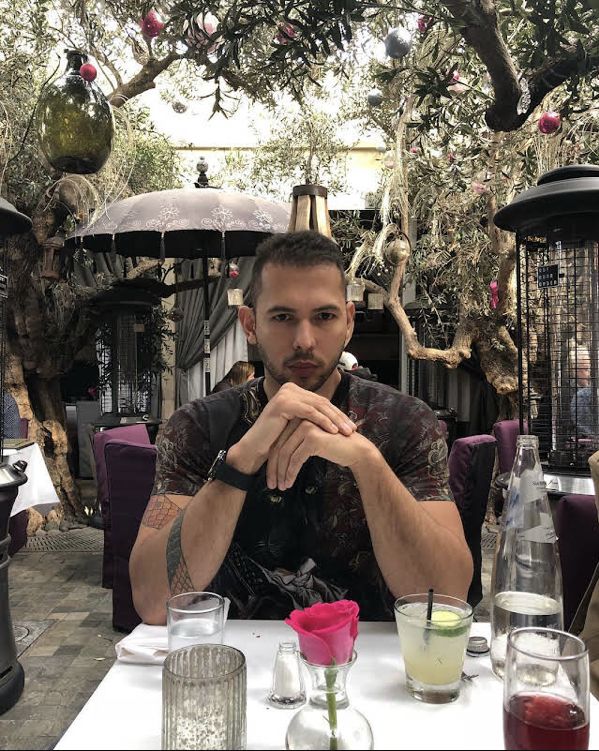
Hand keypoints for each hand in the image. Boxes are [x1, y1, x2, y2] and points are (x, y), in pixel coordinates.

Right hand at [232, 383, 355, 473]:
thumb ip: (312, 417)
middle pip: (321, 402)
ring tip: (347, 432)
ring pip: (318, 406)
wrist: (255, 447)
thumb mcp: (297, 424)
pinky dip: (323, 421)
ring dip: (335, 420)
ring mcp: (286, 393)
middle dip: (339, 417)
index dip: (338, 414)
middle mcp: (290, 388)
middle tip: (353, 429)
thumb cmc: (276, 439)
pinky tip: (333, 431)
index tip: (351, 426)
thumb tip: (337, 417)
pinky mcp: (284, 403)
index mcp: (294, 391)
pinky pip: (309, 412)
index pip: (321, 402)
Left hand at [266, 419, 372, 489]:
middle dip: (274, 468)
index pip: (279, 441)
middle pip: (279, 447)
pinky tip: (289, 483)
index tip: (271, 477)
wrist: (356, 450)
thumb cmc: (335, 448)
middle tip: (271, 485)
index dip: (273, 461)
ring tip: (281, 487)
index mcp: (298, 420)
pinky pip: (296, 458)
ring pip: (286, 454)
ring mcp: (306, 427)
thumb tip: (277, 461)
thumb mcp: (311, 444)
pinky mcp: (312, 438)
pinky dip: (290, 473)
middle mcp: (300, 420)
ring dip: (282, 473)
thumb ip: (297, 445)